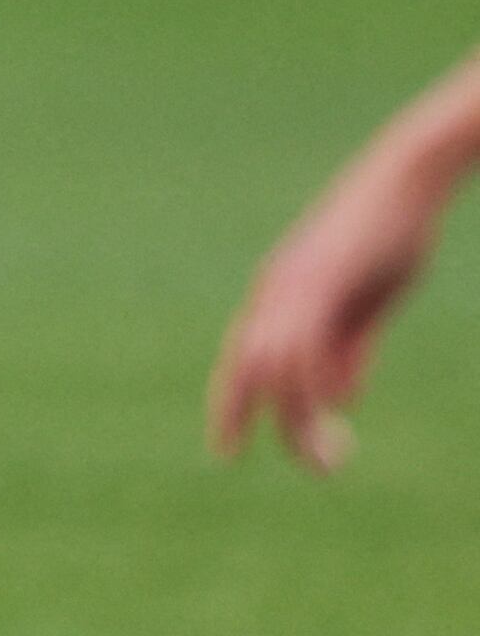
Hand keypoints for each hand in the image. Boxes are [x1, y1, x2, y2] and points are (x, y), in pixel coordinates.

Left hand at [209, 159, 447, 473]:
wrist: (410, 179)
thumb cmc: (395, 234)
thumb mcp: (370, 300)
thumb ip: (352, 346)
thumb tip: (339, 398)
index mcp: (281, 292)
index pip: (243, 354)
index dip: (231, 400)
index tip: (226, 445)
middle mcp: (275, 289)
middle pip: (243, 363)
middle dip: (233, 412)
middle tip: (228, 456)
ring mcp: (294, 283)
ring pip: (272, 364)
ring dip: (294, 416)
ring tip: (323, 456)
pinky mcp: (320, 280)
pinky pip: (302, 343)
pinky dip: (311, 384)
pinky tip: (334, 412)